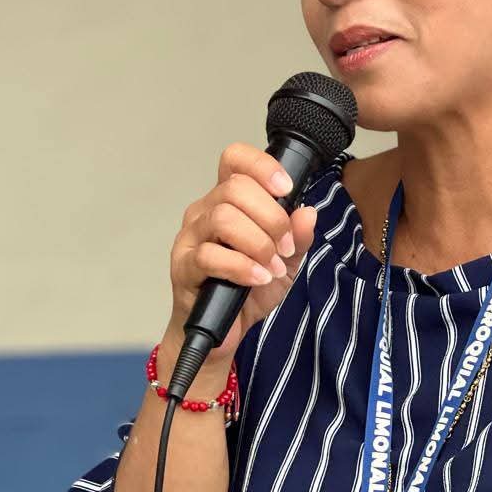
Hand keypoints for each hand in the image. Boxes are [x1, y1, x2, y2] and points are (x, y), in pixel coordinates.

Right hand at [166, 143, 317, 370]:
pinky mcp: (184, 266)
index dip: (262, 165)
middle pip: (235, 188)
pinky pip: (211, 256)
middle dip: (271, 218)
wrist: (225, 332)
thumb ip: (298, 237)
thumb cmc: (248, 291)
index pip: (235, 159)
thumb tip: (307, 212)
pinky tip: (258, 279)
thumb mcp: (286, 262)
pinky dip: (243, 267)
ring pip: (223, 218)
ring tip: (271, 267)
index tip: (286, 188)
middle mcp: (205, 211)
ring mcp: (191, 238)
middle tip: (285, 247)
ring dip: (258, 244)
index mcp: (228, 200)